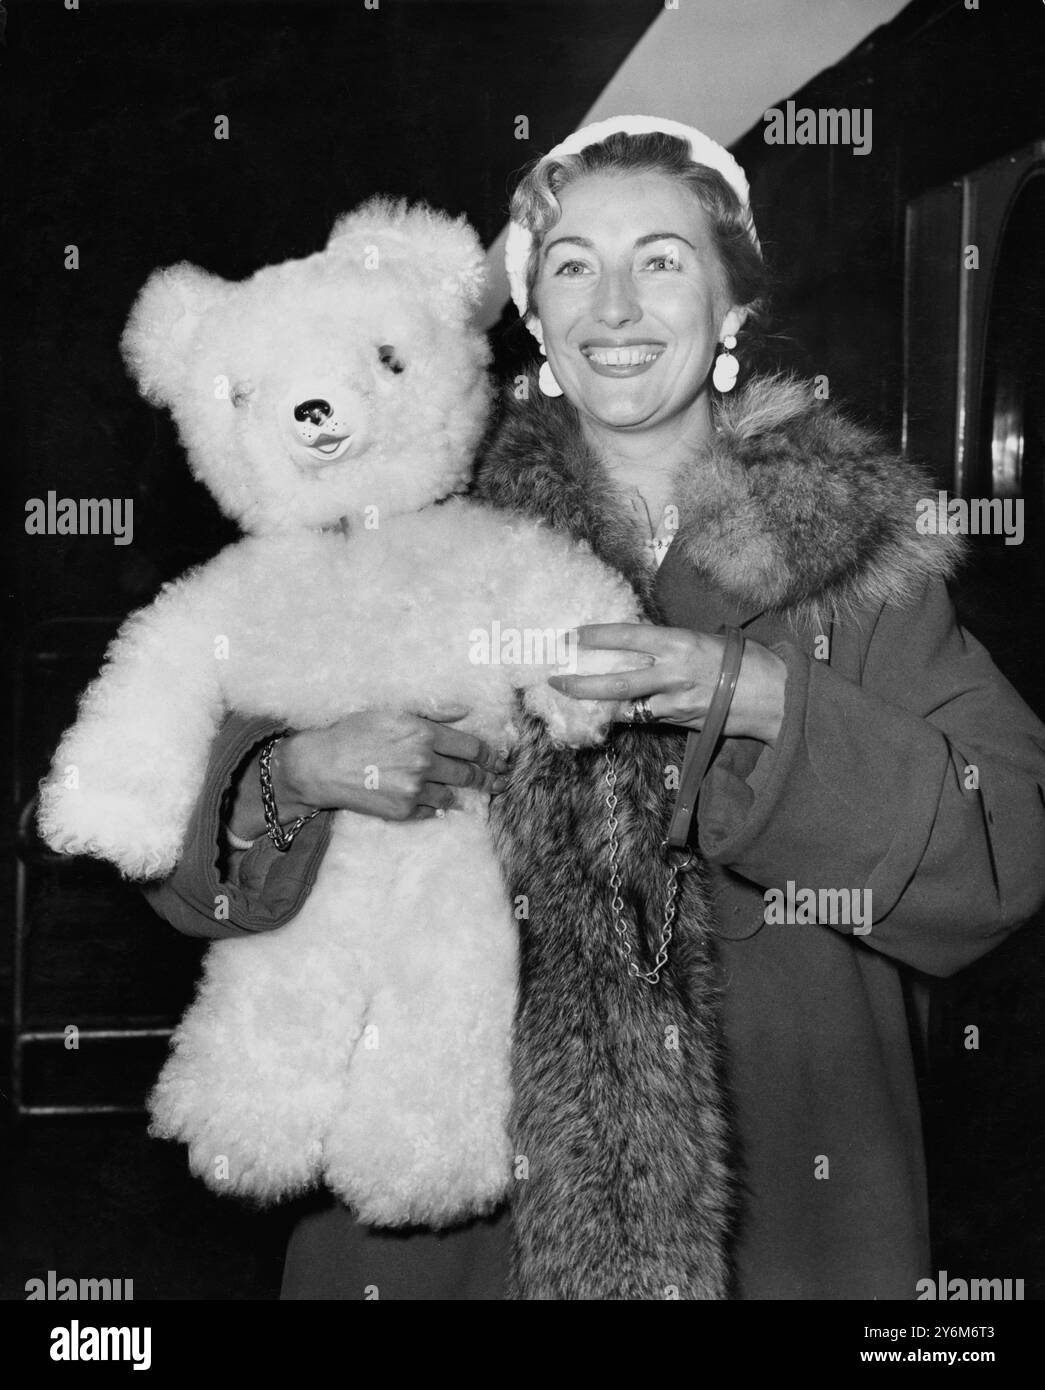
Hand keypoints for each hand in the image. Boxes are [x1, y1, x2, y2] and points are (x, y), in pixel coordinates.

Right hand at [229, 707, 508, 838]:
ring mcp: (414, 790)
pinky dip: (435, 806)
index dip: (489, 754)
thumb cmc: (354, 733)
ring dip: (457, 792)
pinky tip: (431, 801)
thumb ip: (432, 713)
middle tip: (494, 780)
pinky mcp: (403, 811)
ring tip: (461, 790)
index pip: (472, 748)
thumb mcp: (393, 713)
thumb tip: (464, 710)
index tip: (495, 759)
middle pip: (469, 774)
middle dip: (484, 777)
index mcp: (424, 734)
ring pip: (452, 795)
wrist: (321, 766)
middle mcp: (424, 763)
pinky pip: (433, 811)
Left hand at [547, 624, 786, 744]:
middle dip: (580, 681)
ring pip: (624, 705)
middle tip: (554, 677)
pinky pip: (643, 718)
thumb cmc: (742, 660)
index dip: (596, 636)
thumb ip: (671, 644)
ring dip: (595, 703)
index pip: (628, 637)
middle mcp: (672, 672)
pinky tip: (605, 714)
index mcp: (678, 643)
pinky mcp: (679, 721)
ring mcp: (674, 701)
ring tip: (570, 699)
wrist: (772, 696)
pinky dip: (623, 715)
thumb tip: (642, 643)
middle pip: (616, 680)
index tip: (571, 636)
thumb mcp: (704, 639)